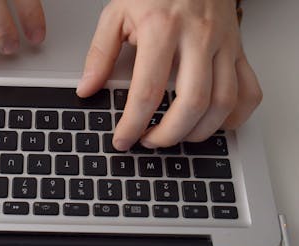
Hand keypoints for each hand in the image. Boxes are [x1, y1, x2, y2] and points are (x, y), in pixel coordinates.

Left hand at [77, 0, 261, 150]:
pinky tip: (214, 123)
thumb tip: (87, 88)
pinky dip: (236, 116)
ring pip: (223, 103)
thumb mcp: (117, 13)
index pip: (148, 91)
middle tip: (149, 141)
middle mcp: (198, 38)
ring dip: (198, 131)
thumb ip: (100, 53)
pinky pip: (249, 91)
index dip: (133, 124)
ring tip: (176, 136)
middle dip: (168, 134)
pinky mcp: (238, 50)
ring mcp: (224, 45)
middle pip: (192, 103)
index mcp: (162, 29)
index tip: (123, 139)